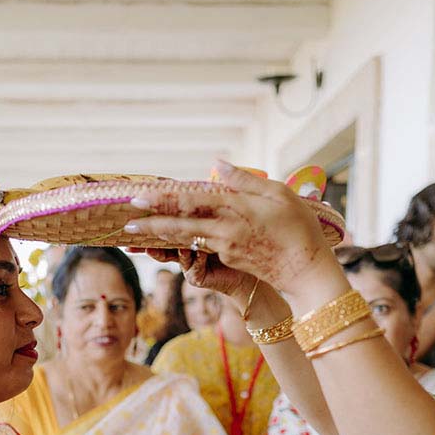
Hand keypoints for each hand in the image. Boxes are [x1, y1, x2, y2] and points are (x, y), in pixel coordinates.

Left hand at [126, 161, 335, 297]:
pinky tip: (169, 238)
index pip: (193, 202)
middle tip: (127, 220)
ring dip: (160, 236)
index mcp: (237, 210)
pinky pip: (201, 247)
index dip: (164, 200)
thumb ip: (243, 180)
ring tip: (138, 232)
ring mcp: (225, 249)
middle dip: (151, 223)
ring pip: (186, 239)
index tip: (140, 198)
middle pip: (181, 226)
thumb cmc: (299, 227)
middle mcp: (226, 232)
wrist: (307, 270)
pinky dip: (183, 242)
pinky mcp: (229, 260)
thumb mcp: (277, 194)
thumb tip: (215, 164)